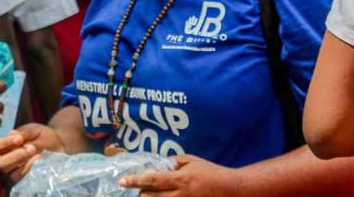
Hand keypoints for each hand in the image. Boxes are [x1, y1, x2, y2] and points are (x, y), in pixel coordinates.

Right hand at [0, 124, 65, 181]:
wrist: (59, 144)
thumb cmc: (44, 136)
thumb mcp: (35, 130)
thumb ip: (24, 132)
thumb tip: (12, 134)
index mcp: (8, 145)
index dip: (5, 142)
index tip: (19, 139)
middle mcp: (8, 158)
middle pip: (0, 162)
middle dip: (13, 156)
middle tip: (29, 148)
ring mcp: (15, 169)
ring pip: (8, 171)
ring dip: (21, 162)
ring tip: (34, 152)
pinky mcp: (23, 177)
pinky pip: (19, 177)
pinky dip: (27, 168)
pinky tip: (38, 160)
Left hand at [120, 155, 239, 196]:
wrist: (231, 189)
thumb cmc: (211, 172)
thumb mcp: (192, 161)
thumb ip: (175, 163)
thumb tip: (160, 165)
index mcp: (180, 179)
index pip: (152, 180)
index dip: (135, 180)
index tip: (122, 181)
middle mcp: (179, 195)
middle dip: (141, 194)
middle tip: (139, 189)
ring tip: (148, 194)